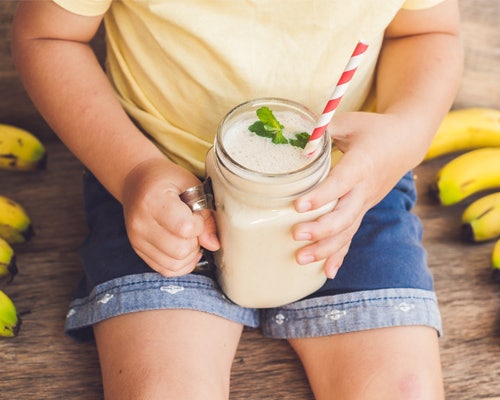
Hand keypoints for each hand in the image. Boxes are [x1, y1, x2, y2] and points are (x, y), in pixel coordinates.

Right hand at [121, 158, 219, 276]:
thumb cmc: (167, 180)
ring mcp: (137, 240)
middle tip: (194, 227)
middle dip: (195, 241)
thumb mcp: (190, 185)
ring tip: (189, 237)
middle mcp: (140, 223)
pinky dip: (181, 264)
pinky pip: (165, 270)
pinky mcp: (138, 251)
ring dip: (189, 255)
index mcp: (152, 200)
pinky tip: (185, 248)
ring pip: (173, 265)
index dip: (199, 224)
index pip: (185, 228)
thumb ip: (205, 213)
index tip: (196, 214)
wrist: (137, 181)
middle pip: (180, 250)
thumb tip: (214, 245)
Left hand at [293, 111, 415, 278]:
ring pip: (347, 231)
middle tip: (296, 236)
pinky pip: (351, 235)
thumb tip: (291, 136)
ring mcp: (365, 203)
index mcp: (361, 164)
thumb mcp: (350, 122)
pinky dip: (340, 254)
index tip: (298, 206)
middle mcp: (365, 189)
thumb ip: (322, 130)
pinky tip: (327, 272)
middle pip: (345, 215)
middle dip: (321, 229)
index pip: (340, 183)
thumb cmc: (374, 129)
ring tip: (300, 259)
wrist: (406, 142)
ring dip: (325, 248)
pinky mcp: (363, 210)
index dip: (321, 196)